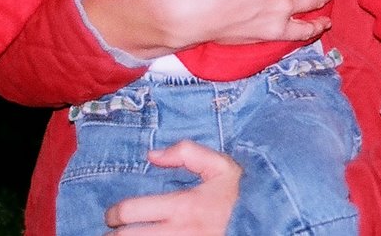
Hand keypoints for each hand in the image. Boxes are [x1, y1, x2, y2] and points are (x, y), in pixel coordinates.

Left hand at [104, 140, 239, 234]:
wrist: (266, 224)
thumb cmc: (241, 197)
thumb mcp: (221, 167)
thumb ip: (187, 152)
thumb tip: (153, 154)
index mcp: (183, 206)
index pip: (128, 212)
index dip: (113, 214)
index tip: (113, 215)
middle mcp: (178, 233)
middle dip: (114, 235)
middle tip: (116, 231)